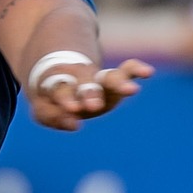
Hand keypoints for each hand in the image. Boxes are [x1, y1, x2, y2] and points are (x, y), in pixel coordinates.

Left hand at [29, 58, 153, 130]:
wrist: (59, 68)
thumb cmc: (51, 95)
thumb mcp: (43, 107)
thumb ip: (52, 116)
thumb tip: (74, 125)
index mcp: (58, 84)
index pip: (60, 91)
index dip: (65, 100)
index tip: (73, 109)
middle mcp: (80, 79)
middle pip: (86, 84)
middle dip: (90, 94)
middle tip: (94, 106)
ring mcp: (98, 78)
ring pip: (110, 77)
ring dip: (120, 84)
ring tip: (133, 90)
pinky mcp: (113, 77)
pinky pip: (127, 69)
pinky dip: (136, 69)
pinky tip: (148, 72)